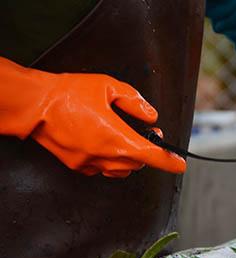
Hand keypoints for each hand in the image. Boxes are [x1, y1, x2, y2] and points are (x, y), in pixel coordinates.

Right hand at [0, 57, 185, 176]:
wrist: (32, 105)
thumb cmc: (67, 94)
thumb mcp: (108, 87)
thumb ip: (135, 102)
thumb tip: (150, 115)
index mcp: (117, 139)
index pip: (152, 156)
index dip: (170, 162)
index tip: (179, 165)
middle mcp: (105, 156)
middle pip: (138, 162)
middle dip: (147, 149)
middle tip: (147, 132)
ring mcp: (90, 163)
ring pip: (122, 169)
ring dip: (129, 157)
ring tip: (125, 138)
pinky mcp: (77, 165)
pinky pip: (102, 169)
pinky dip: (110, 160)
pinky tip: (104, 143)